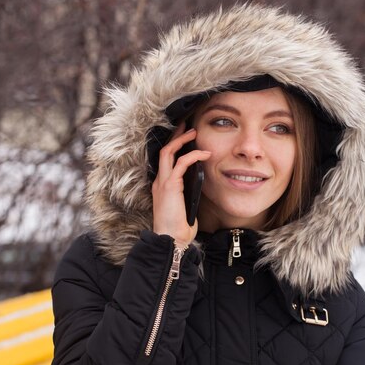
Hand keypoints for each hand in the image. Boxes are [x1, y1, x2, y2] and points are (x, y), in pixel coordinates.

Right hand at [152, 122, 210, 247]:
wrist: (171, 239)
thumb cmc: (179, 227)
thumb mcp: (186, 205)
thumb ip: (189, 192)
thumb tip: (201, 183)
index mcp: (162, 186)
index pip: (166, 160)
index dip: (174, 146)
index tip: (185, 136)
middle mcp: (159, 181)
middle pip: (164, 151)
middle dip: (176, 136)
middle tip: (187, 126)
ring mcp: (163, 183)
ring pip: (168, 152)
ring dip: (182, 140)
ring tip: (194, 132)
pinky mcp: (170, 186)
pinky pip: (180, 163)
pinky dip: (193, 155)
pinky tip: (205, 154)